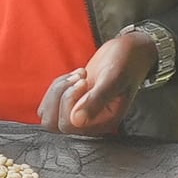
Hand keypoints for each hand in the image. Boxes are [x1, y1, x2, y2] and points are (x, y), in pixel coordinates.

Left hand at [39, 29, 156, 135]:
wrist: (129, 52)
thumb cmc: (126, 63)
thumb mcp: (113, 78)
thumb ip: (96, 99)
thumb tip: (77, 120)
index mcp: (103, 123)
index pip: (68, 125)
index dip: (68, 102)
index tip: (84, 81)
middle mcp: (90, 124)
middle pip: (53, 124)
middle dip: (61, 95)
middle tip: (80, 78)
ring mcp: (79, 115)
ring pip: (48, 114)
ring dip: (58, 90)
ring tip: (78, 76)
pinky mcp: (72, 104)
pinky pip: (49, 104)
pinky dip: (56, 87)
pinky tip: (73, 77)